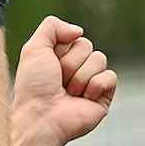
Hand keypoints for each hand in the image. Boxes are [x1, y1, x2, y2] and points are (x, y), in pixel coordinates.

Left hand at [12, 16, 117, 145]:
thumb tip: (79, 30)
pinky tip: (83, 99)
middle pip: (87, 46)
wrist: (40, 118)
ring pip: (100, 59)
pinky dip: (95, 86)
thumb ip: (51, 27)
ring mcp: (90, 83)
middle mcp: (74, 70)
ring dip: (80, 76)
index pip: (75, 38)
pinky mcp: (103, 97)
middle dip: (70, 63)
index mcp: (58, 59)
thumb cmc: (33, 88)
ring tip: (68, 93)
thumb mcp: (33, 49)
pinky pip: (111, 77)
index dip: (62, 49)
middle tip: (58, 81)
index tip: (49, 65)